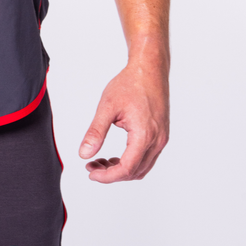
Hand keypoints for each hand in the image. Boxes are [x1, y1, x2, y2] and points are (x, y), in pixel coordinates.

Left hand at [79, 61, 168, 182]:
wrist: (150, 69)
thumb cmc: (130, 84)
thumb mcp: (107, 107)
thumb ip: (95, 132)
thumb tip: (84, 154)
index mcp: (145, 135)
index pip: (126, 168)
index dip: (107, 176)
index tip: (91, 172)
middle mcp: (157, 141)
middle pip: (135, 172)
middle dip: (112, 173)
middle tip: (92, 166)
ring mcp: (161, 139)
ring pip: (142, 167)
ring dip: (122, 169)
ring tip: (101, 161)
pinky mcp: (161, 135)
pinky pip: (147, 158)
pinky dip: (131, 161)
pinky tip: (116, 155)